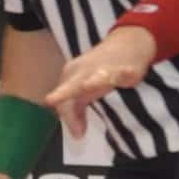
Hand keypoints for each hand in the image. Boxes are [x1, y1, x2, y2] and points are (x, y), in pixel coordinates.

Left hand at [44, 24, 153, 138]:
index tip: (77, 134)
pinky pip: (125, 71)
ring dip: (93, 81)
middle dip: (61, 93)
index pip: (64, 99)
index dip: (68, 117)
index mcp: (71, 76)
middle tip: (50, 100)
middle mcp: (84, 71)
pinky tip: (128, 72)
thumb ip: (77, 111)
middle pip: (72, 85)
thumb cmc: (99, 71)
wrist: (127, 43)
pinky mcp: (126, 67)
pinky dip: (126, 72)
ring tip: (87, 85)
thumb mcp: (84, 90)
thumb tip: (77, 134)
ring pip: (98, 76)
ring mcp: (105, 68)